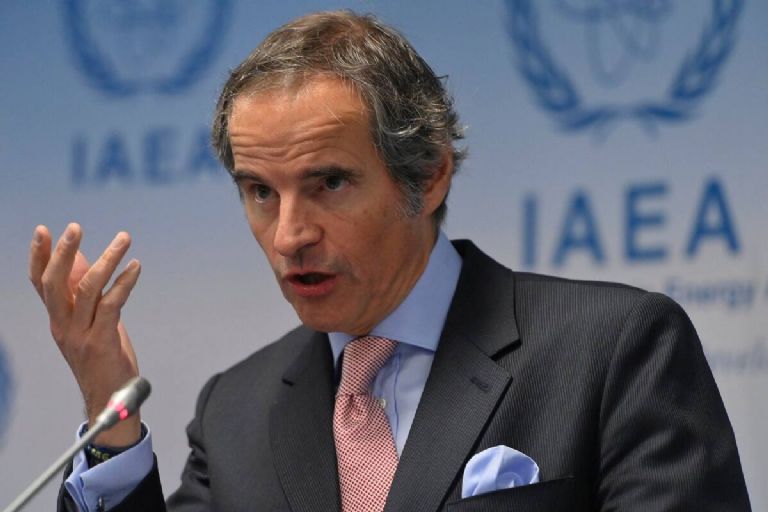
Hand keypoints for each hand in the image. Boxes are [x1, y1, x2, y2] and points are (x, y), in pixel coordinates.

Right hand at [29, 223, 142, 446]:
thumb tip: (83, 260)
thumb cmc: (102, 357)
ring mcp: (80, 335)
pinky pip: (112, 305)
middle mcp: (63, 326)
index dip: (39, 256)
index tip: (43, 230)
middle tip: (74, 227)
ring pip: (87, 289)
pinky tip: (135, 267)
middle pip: (55, 283)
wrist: (109, 400)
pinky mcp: (101, 342)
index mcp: (57, 320)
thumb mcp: (90, 322)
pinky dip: (124, 282)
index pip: (40, 283)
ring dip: (107, 259)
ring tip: (123, 238)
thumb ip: (85, 294)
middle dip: (62, 252)